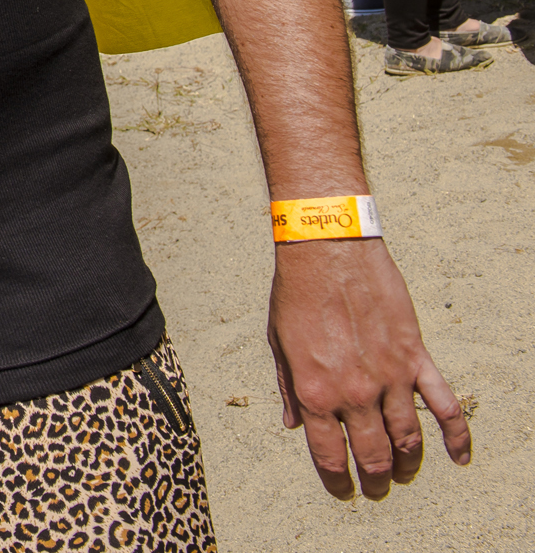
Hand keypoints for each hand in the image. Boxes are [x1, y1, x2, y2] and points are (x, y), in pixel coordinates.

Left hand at [267, 238, 468, 499]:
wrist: (327, 249)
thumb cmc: (295, 291)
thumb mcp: (278, 342)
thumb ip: (288, 388)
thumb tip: (292, 424)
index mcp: (314, 392)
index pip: (329, 454)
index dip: (336, 479)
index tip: (342, 488)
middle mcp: (353, 393)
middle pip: (372, 453)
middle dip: (374, 477)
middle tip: (375, 485)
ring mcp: (388, 377)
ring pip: (408, 438)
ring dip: (407, 462)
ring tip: (402, 473)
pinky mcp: (415, 358)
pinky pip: (443, 405)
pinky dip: (456, 436)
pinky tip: (459, 457)